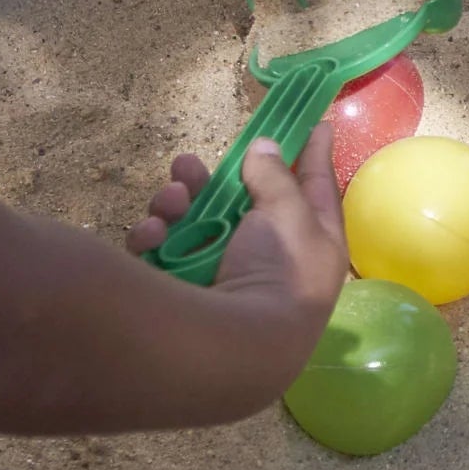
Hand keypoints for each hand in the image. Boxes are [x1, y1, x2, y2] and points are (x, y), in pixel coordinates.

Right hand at [126, 126, 349, 383]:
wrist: (237, 348)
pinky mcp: (185, 293)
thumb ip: (276, 177)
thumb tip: (266, 148)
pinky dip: (154, 239)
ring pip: (191, 222)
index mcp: (312, 240)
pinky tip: (151, 236)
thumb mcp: (289, 214)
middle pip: (237, 201)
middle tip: (184, 166)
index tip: (317, 121)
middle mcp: (269, 257)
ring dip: (173, 205)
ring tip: (168, 203)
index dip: (312, 153)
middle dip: (206, 180)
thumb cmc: (278, 273)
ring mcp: (224, 275)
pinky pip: (165, 252)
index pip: (315, 186)